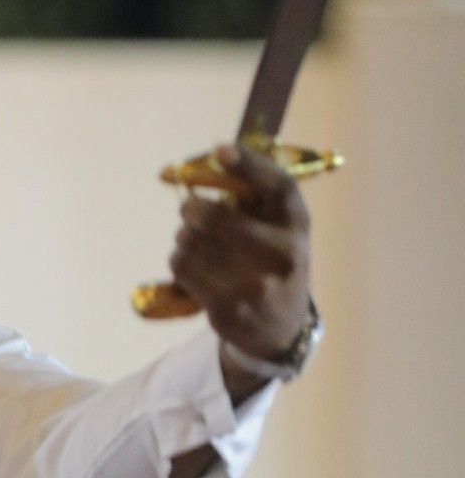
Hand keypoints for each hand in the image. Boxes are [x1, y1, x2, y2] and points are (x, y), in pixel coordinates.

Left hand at [168, 142, 311, 359]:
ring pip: (197, 246)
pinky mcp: (230, 310)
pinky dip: (179, 260)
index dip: (249, 165)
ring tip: (188, 240)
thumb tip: (212, 159)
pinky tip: (187, 262)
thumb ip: (258, 199)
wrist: (280, 327)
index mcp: (298, 225)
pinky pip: (185, 271)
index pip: (279, 187)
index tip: (219, 150)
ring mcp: (257, 287)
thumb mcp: (281, 229)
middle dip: (195, 210)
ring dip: (184, 237)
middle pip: (223, 220)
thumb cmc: (273, 262)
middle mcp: (285, 256)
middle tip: (187, 208)